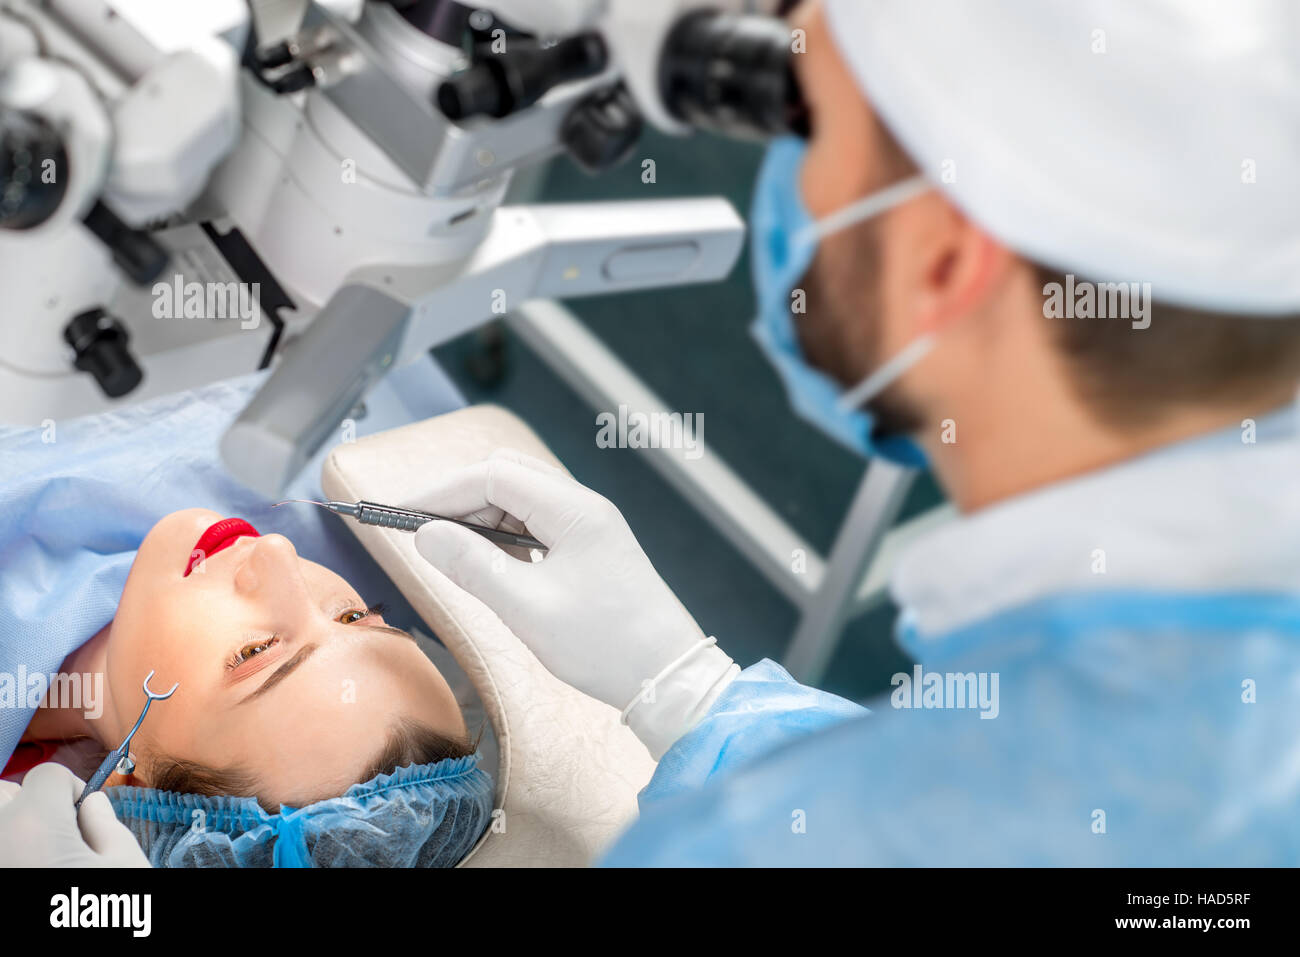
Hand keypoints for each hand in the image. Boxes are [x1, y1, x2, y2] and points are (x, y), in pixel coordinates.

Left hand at [0, 763, 148, 867]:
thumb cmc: (102, 912)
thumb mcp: (125, 862)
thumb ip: (106, 823)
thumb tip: (92, 805)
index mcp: (36, 823)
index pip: (48, 774)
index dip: (73, 788)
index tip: (87, 814)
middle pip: (8, 792)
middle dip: (33, 802)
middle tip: (60, 830)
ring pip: (1, 821)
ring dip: (18, 826)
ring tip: (45, 851)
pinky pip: (2, 849)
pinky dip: (14, 850)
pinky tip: (36, 868)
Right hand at [411, 449, 738, 756]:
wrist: (667, 676)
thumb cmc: (606, 645)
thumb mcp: (528, 610)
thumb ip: (473, 567)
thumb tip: (426, 535)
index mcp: (573, 510)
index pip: (493, 475)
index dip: (441, 491)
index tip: (400, 516)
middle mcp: (583, 507)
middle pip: (506, 476)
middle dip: (457, 498)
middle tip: (418, 532)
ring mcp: (589, 526)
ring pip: (520, 499)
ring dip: (479, 517)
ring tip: (447, 550)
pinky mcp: (589, 548)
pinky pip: (536, 524)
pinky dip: (503, 535)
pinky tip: (487, 563)